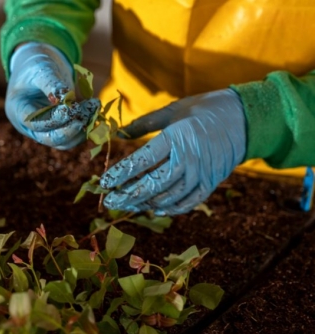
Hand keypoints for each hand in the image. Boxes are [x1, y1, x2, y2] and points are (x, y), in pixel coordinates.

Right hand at [5, 42, 98, 149]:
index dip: (54, 119)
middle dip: (70, 128)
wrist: (37, 69)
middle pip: (48, 138)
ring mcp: (41, 130)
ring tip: (94, 108)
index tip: (73, 107)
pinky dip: (84, 128)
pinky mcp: (55, 130)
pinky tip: (93, 111)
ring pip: (62, 142)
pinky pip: (70, 138)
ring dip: (80, 129)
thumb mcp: (41, 69)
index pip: (34, 122)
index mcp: (17, 109)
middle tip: (89, 112)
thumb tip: (66, 99)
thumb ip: (52, 83)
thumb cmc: (36, 66)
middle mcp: (27, 125)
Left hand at [100, 89, 246, 214]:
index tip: (104, 182)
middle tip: (109, 201)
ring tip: (127, 205)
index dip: (121, 173)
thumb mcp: (172, 110)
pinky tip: (154, 209)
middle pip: (153, 184)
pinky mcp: (211, 183)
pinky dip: (170, 209)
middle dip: (128, 195)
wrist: (244, 118)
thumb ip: (143, 124)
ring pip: (168, 197)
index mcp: (176, 137)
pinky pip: (188, 202)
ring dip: (145, 203)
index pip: (142, 160)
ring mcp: (201, 173)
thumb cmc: (203, 110)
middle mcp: (189, 158)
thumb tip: (117, 134)